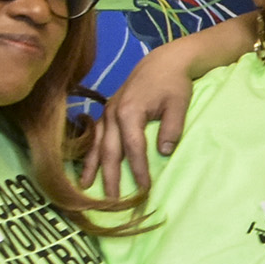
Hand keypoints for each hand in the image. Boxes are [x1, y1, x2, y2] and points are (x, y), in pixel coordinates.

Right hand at [83, 54, 195, 195]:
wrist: (162, 62)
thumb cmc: (173, 84)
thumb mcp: (178, 104)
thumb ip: (171, 128)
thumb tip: (163, 152)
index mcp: (129, 111)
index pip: (133, 147)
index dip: (138, 169)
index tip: (143, 189)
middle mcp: (112, 113)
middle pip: (110, 150)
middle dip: (111, 176)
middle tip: (113, 201)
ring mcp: (107, 112)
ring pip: (96, 144)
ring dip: (92, 167)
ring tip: (86, 188)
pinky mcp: (106, 112)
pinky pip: (94, 136)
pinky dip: (90, 153)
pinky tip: (86, 166)